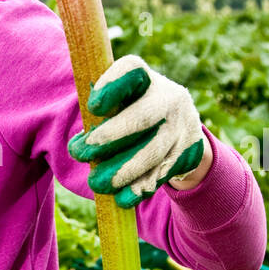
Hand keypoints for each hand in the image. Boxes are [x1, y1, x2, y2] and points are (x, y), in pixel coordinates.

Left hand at [67, 55, 205, 207]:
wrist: (181, 130)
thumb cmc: (132, 114)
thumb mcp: (120, 104)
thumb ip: (101, 116)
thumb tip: (80, 146)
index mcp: (145, 79)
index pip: (131, 71)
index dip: (111, 86)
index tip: (92, 107)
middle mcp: (169, 97)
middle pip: (142, 117)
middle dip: (109, 136)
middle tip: (80, 153)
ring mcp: (182, 126)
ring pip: (152, 151)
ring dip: (122, 170)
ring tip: (96, 183)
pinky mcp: (188, 153)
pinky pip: (162, 174)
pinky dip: (139, 188)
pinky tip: (121, 198)